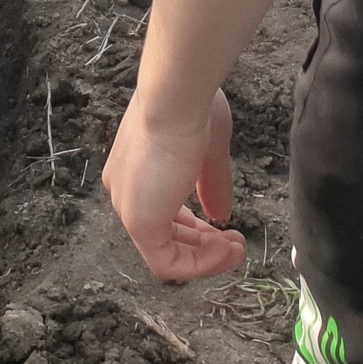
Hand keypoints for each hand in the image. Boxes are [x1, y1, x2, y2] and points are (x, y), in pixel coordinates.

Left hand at [101, 85, 246, 281]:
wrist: (177, 99)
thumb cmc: (190, 109)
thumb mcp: (207, 152)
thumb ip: (211, 186)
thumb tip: (220, 215)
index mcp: (134, 171)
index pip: (163, 211)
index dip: (195, 226)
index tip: (223, 227)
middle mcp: (125, 191)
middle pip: (164, 235)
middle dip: (204, 244)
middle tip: (235, 243)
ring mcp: (130, 208)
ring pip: (165, 253)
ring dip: (206, 258)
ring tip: (236, 249)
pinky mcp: (140, 223)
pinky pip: (167, 263)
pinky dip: (199, 265)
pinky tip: (225, 252)